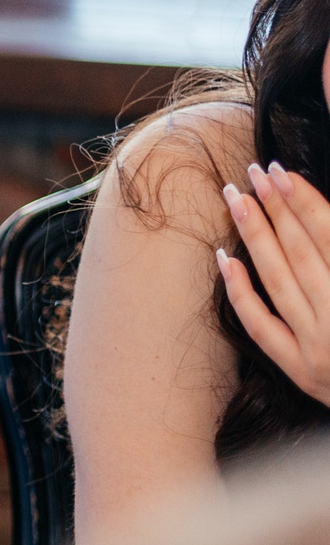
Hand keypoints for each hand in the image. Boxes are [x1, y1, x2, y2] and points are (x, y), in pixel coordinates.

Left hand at [218, 162, 329, 402]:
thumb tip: (323, 219)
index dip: (306, 203)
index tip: (283, 172)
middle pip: (302, 254)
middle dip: (277, 209)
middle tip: (254, 172)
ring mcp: (319, 348)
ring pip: (278, 282)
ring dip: (254, 236)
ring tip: (235, 198)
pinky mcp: (300, 371)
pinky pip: (260, 326)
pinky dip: (240, 290)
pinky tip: (225, 257)